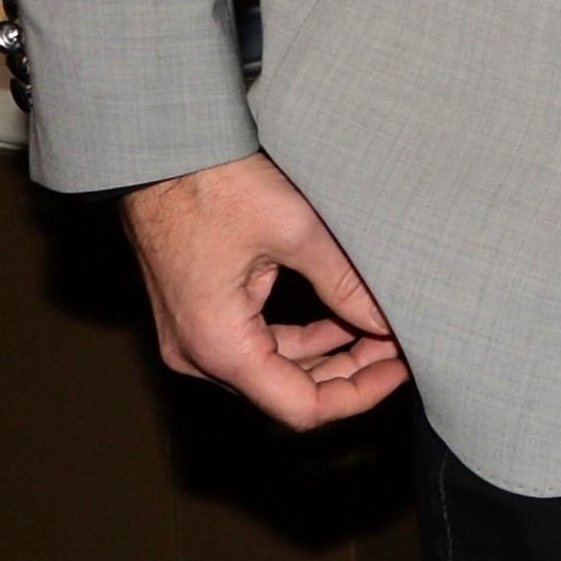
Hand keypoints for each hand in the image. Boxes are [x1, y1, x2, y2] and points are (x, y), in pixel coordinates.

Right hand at [120, 152, 406, 428]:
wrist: (160, 153)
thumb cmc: (215, 185)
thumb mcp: (297, 231)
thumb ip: (347, 284)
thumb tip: (391, 321)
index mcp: (219, 346)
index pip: (300, 407)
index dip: (359, 394)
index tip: (400, 368)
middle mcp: (198, 355)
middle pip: (288, 392)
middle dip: (350, 372)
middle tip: (399, 342)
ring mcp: (194, 337)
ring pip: (275, 369)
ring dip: (330, 354)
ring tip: (380, 326)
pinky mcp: (199, 315)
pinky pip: (257, 344)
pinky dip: (303, 337)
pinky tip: (342, 315)